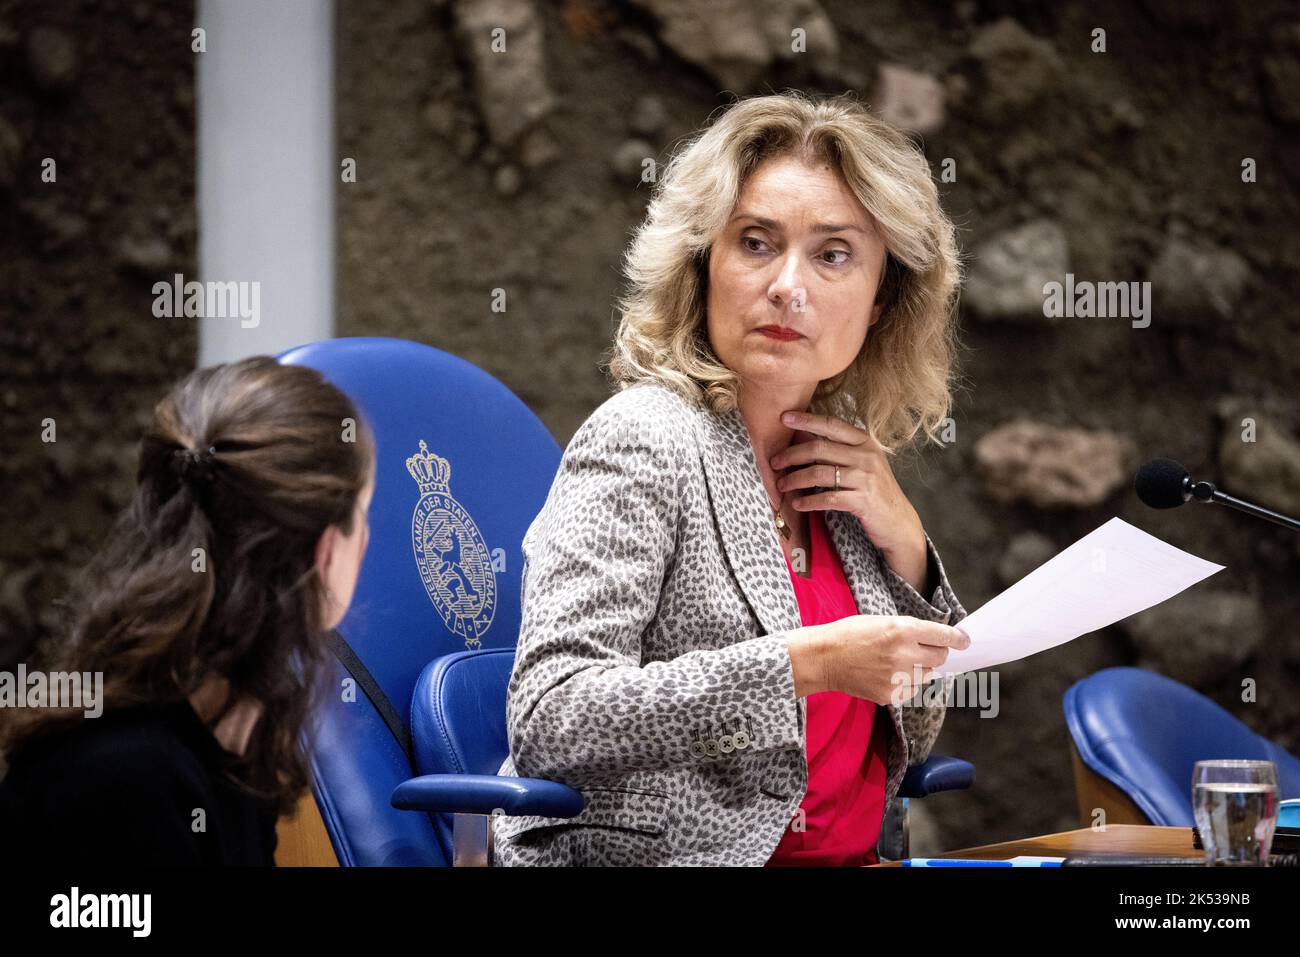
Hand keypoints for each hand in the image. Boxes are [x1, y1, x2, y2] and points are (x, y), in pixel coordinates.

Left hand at [771, 410, 928, 591]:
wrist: (898, 521)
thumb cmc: (875, 489)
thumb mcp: (863, 463)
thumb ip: (839, 450)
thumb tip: (804, 437)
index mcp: (865, 442)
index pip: (832, 425)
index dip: (807, 420)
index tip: (785, 417)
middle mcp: (867, 456)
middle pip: (819, 449)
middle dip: (791, 455)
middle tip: (775, 462)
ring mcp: (866, 478)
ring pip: (819, 473)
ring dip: (795, 479)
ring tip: (782, 485)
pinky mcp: (863, 500)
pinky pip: (827, 498)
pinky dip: (808, 501)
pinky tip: (797, 503)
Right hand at [819, 615, 969, 704]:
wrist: (823, 658)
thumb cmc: (850, 634)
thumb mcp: (881, 621)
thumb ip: (910, 630)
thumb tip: (936, 640)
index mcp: (902, 629)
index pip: (943, 636)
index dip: (957, 639)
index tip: (965, 641)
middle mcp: (904, 653)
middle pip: (940, 657)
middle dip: (938, 653)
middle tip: (926, 650)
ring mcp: (897, 677)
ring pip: (928, 675)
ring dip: (921, 668)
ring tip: (898, 661)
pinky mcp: (890, 695)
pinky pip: (911, 689)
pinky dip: (907, 683)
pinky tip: (888, 674)